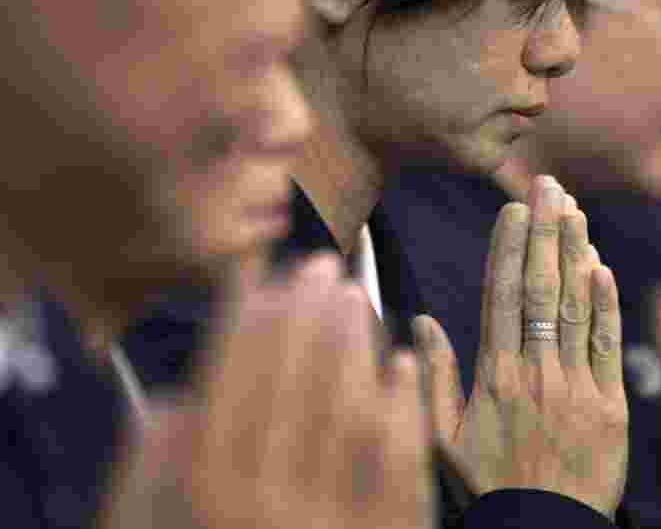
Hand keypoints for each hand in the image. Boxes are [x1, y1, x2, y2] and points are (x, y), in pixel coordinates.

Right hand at [103, 253, 433, 528]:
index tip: (261, 271)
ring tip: (357, 295)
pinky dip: (405, 403)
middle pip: (291, 387)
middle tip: (319, 263)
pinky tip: (407, 357)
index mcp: (209, 499)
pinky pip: (403, 462)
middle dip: (304, 315)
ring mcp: (338, 526)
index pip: (228, 386)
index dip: (246, 320)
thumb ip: (147, 481)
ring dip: (355, 344)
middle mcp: (272, 509)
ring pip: (349, 413)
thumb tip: (168, 404)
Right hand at [414, 175, 627, 518]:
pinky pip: (606, 346)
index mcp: (492, 378)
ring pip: (574, 307)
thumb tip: (421, 321)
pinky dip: (605, 304)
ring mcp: (575, 389)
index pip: (500, 296)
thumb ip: (433, 377)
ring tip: (575, 209)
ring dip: (575, 253)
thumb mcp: (444, 439)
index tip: (514, 207)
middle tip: (550, 185)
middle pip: (539, 289)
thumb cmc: (488, 488)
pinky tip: (602, 266)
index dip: (508, 247)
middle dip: (545, 231)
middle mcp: (533, 375)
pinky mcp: (611, 408)